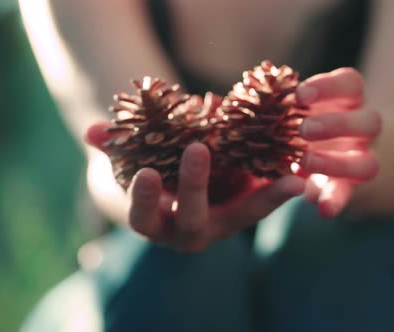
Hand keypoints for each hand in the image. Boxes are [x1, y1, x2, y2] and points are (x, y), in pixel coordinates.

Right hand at [85, 124, 304, 252]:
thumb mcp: (137, 168)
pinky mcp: (252, 209)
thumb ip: (116, 151)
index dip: (147, 197)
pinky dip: (285, 188)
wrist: (186, 197)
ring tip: (289, 177)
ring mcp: (226, 223)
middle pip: (195, 217)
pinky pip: (269, 201)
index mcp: (160, 223)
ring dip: (264, 196)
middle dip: (194, 185)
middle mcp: (194, 231)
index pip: (146, 216)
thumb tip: (90, 132)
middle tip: (197, 148)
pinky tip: (303, 174)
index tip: (146, 173)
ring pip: (247, 215)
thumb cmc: (157, 183)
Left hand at [295, 68, 381, 217]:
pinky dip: (336, 201)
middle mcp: (362, 128)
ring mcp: (361, 158)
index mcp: (349, 100)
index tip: (299, 95)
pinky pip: (349, 194)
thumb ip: (282, 104)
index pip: (351, 84)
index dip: (329, 87)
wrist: (328, 148)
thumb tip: (248, 96)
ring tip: (305, 163)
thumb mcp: (295, 107)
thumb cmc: (302, 117)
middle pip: (370, 122)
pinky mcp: (350, 185)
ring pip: (367, 163)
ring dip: (336, 164)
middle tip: (304, 129)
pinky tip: (322, 209)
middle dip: (337, 125)